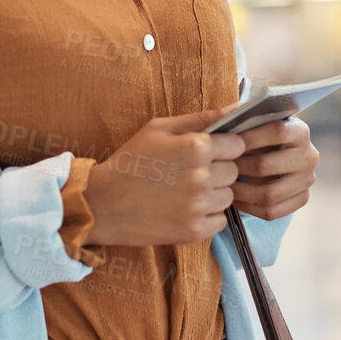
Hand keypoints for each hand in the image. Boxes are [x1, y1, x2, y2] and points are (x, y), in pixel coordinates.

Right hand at [84, 107, 245, 246]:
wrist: (103, 203)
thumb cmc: (131, 160)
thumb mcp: (159, 128)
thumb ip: (200, 118)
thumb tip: (236, 108)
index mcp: (196, 147)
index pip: (237, 145)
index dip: (224, 146)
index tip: (210, 150)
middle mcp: (202, 177)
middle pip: (234, 171)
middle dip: (219, 168)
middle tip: (192, 170)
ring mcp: (198, 207)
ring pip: (229, 196)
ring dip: (214, 192)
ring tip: (187, 189)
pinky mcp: (194, 231)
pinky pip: (221, 221)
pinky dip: (208, 215)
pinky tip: (187, 208)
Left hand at [230, 116, 316, 220]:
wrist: (276, 153)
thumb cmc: (258, 135)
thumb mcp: (254, 122)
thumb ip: (241, 118)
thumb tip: (229, 117)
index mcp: (300, 130)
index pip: (277, 132)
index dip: (250, 138)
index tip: (228, 143)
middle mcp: (309, 155)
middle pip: (267, 165)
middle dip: (239, 167)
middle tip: (220, 167)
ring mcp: (307, 180)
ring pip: (269, 194)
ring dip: (241, 191)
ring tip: (224, 184)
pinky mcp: (302, 199)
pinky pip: (272, 212)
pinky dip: (249, 207)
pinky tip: (236, 198)